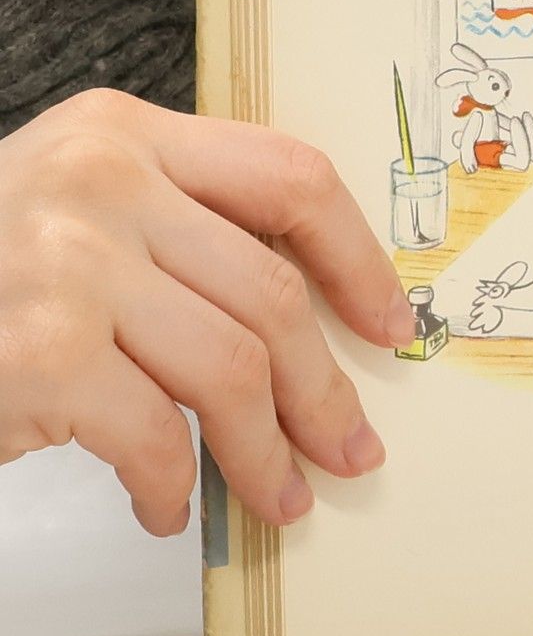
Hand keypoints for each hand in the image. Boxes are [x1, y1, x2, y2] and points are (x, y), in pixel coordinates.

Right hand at [0, 92, 411, 536]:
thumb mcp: (75, 211)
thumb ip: (181, 229)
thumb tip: (317, 318)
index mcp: (124, 132)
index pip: (290, 177)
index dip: (359, 259)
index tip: (390, 324)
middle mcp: (100, 180)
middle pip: (270, 291)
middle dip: (324, 388)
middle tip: (351, 450)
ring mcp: (66, 264)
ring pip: (233, 367)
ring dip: (266, 451)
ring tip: (279, 495)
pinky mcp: (39, 352)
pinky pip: (156, 434)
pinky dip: (172, 484)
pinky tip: (165, 504)